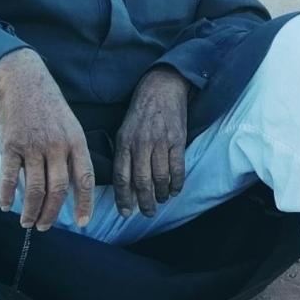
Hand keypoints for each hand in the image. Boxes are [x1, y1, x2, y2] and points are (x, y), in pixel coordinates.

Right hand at [0, 47, 94, 230]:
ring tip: (27, 222)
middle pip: (58, 189)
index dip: (85, 203)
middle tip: (45, 226)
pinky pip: (9, 177)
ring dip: (31, 211)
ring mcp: (33, 145)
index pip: (85, 178)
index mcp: (76, 140)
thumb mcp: (69, 124)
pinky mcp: (10, 144)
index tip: (82, 222)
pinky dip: (6, 195)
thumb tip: (69, 185)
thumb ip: (70, 152)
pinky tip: (6, 205)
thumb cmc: (47, 103)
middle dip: (52, 214)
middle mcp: (57, 145)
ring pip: (35, 189)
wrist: (23, 77)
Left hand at [113, 66, 189, 217]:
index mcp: (124, 142)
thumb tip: (126, 184)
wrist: (162, 87)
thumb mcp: (124, 129)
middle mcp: (141, 143)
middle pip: (141, 182)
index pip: (121, 177)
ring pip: (160, 178)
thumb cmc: (141, 111)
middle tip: (147, 212)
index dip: (123, 198)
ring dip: (161, 195)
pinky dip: (177, 184)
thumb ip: (124, 154)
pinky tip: (175, 190)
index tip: (126, 212)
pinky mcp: (178, 140)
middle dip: (144, 202)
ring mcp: (160, 142)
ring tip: (162, 200)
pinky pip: (178, 168)